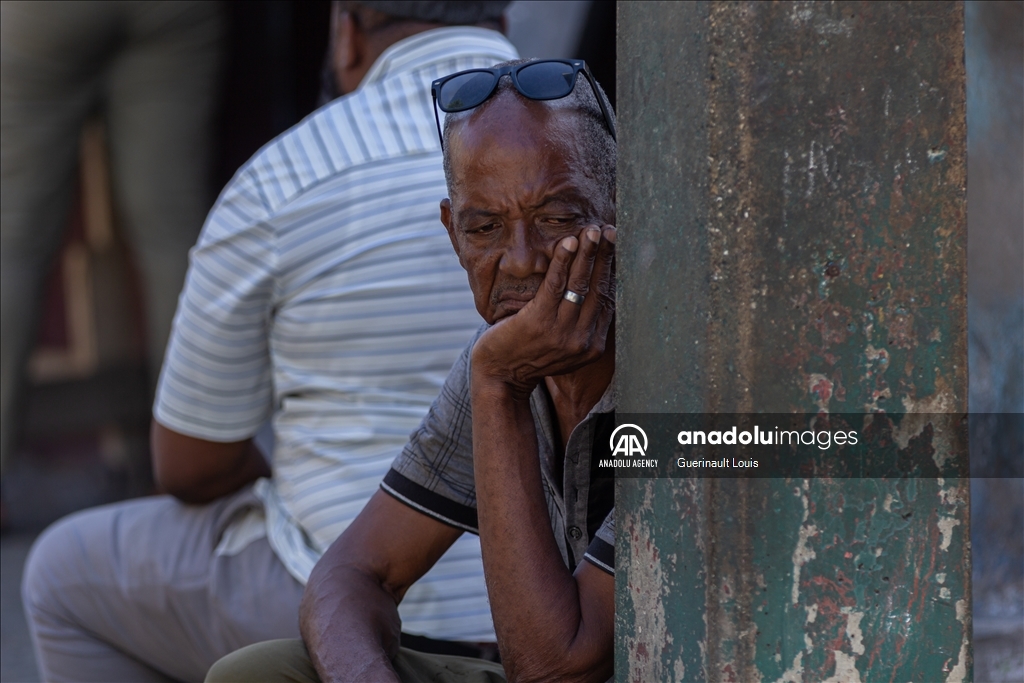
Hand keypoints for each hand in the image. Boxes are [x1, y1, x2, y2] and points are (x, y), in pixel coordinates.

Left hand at [471, 224, 615, 397]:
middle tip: (610, 231)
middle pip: (598, 290)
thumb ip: (581, 325)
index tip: (615, 248)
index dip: (612, 271)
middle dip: (605, 257)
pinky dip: (563, 261)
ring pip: (580, 285)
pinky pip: (555, 285)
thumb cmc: (529, 355)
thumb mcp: (564, 346)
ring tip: (592, 231)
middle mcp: (582, 341)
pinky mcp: (538, 323)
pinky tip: (568, 242)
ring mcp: (561, 333)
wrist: (500, 377)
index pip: (608, 300)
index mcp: (592, 346)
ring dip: (588, 254)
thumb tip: (595, 291)